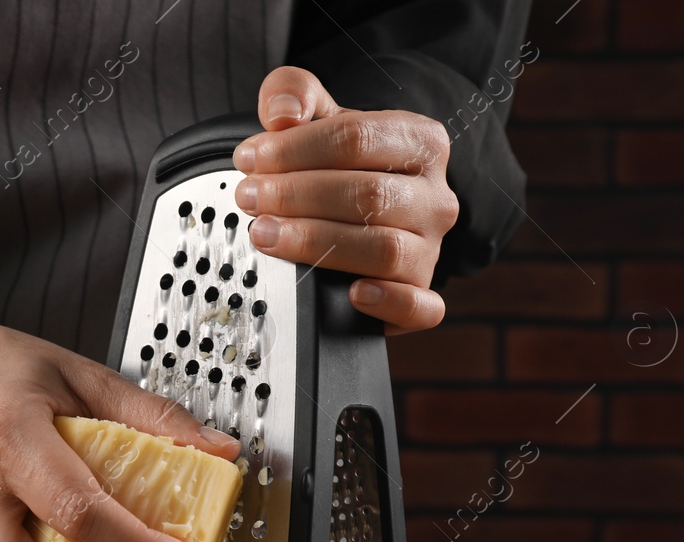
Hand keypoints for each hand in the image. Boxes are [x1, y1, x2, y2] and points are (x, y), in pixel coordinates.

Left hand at [232, 66, 458, 333]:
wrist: (366, 208)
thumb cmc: (341, 163)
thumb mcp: (318, 117)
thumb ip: (293, 94)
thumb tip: (282, 112)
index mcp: (419, 142)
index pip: (357, 137)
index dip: (295, 149)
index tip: (250, 160)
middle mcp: (435, 196)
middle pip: (368, 194)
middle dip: (296, 196)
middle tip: (249, 199)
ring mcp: (431, 248)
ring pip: (386, 249)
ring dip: (317, 243)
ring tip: (266, 235)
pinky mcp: (422, 294)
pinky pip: (422, 306)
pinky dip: (390, 302)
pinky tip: (351, 294)